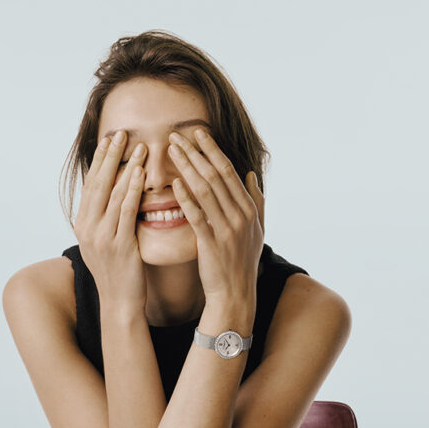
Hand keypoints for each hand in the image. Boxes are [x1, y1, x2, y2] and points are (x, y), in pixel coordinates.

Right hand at [74, 130, 147, 311]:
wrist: (120, 303)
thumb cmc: (118, 272)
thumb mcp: (104, 241)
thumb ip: (106, 218)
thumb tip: (113, 193)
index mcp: (82, 225)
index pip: (91, 185)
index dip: (100, 161)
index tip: (110, 140)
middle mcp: (87, 228)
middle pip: (98, 184)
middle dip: (110, 157)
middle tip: (121, 133)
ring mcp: (102, 237)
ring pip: (112, 194)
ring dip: (125, 167)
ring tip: (137, 146)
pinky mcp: (119, 245)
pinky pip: (126, 211)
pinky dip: (132, 190)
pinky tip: (141, 174)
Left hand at [167, 128, 264, 302]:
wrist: (236, 294)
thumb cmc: (242, 261)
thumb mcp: (257, 229)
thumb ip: (256, 200)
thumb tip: (251, 174)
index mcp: (250, 208)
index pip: (228, 171)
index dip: (212, 150)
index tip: (197, 132)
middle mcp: (241, 216)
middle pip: (215, 176)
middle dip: (195, 152)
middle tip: (177, 135)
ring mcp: (227, 230)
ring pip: (205, 191)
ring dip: (187, 168)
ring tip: (171, 152)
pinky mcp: (211, 244)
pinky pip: (197, 217)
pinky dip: (186, 199)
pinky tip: (175, 185)